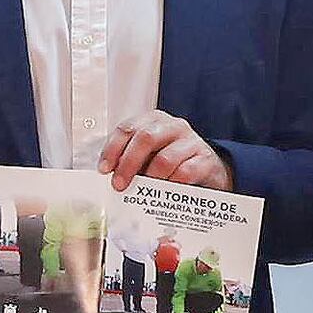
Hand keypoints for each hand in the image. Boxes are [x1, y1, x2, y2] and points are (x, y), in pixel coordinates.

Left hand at [98, 112, 225, 191]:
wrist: (208, 169)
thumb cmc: (172, 162)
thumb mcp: (149, 156)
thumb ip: (129, 160)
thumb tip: (109, 176)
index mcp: (153, 121)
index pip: (127, 128)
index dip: (113, 149)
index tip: (104, 169)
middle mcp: (172, 126)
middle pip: (145, 138)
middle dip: (128, 164)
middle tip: (120, 185)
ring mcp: (191, 140)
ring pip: (165, 159)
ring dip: (150, 179)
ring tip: (145, 191)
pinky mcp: (205, 158)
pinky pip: (185, 173)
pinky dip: (171, 184)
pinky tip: (166, 192)